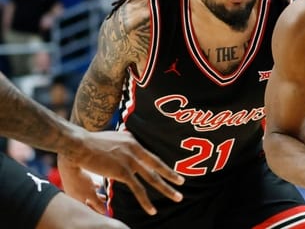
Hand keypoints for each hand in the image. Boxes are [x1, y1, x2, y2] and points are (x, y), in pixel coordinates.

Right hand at [58, 157, 107, 214]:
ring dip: (95, 194)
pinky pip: (84, 185)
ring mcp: (72, 187)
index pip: (86, 209)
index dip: (96, 210)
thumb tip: (103, 211)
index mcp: (75, 200)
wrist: (69, 164)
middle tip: (104, 201)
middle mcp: (72, 195)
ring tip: (102, 193)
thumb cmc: (79, 180)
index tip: (103, 211)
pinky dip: (91, 186)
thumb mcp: (90, 193)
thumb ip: (96, 202)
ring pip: (86, 193)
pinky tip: (97, 185)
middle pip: (86, 201)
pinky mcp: (74, 179)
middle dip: (96, 201)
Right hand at [61, 130, 183, 214]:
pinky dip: (146, 201)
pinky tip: (152, 210)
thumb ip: (122, 141)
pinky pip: (138, 189)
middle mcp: (135, 150)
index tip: (170, 171)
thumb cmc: (89, 142)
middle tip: (182, 183)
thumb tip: (128, 138)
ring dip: (166, 189)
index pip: (150, 156)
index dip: (161, 165)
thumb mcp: (112, 137)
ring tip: (177, 197)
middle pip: (156, 165)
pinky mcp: (122, 172)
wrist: (79, 144)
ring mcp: (130, 161)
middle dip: (171, 175)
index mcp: (132, 142)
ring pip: (152, 178)